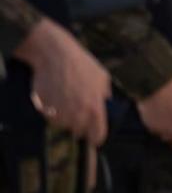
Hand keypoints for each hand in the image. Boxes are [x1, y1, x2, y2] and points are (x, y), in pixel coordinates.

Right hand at [14, 18, 111, 145]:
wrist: (55, 55)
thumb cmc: (81, 64)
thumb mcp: (102, 78)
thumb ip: (105, 95)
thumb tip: (107, 104)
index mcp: (95, 108)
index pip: (97, 134)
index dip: (97, 137)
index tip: (95, 138)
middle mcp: (77, 114)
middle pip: (79, 131)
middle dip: (80, 124)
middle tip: (79, 111)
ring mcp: (59, 112)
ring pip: (63, 124)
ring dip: (65, 117)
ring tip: (66, 99)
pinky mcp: (44, 109)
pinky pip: (49, 116)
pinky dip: (52, 110)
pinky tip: (55, 96)